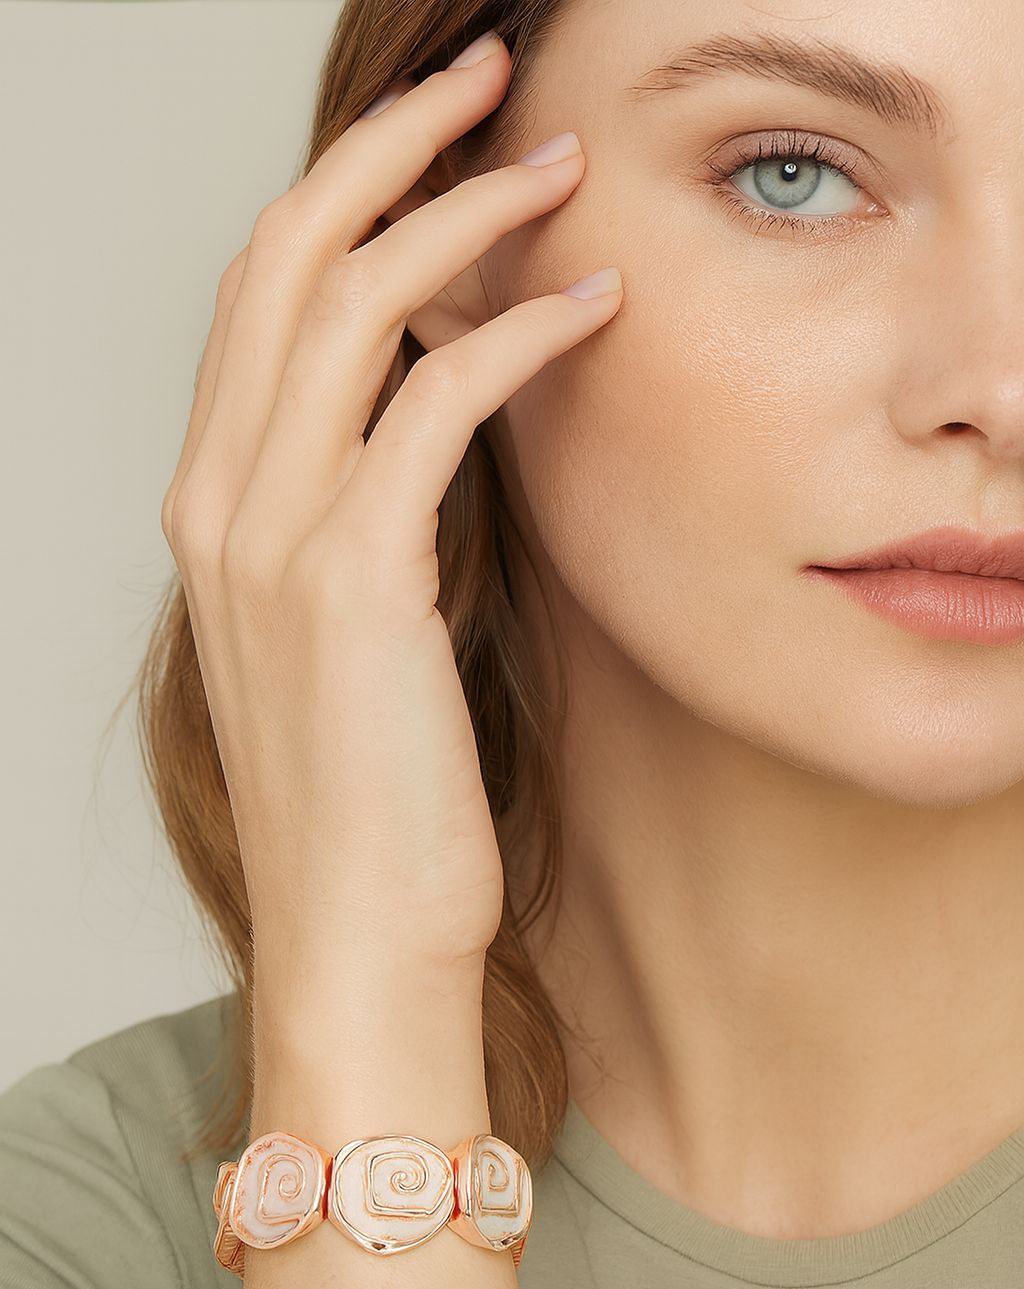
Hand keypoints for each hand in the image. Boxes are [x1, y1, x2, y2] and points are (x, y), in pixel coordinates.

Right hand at [159, 35, 622, 997]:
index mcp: (209, 507)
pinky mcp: (351, 579)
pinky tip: (587, 308)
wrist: (356, 933)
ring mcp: (270, 537)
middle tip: (492, 89)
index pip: (257, 298)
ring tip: (561, 171)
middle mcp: (216, 501)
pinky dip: (517, 334)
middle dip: (391, 149)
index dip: (345, 197)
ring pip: (352, 304)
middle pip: (287, 259)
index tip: (438, 145)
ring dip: (464, 213)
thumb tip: (435, 412)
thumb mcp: (344, 634)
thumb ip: (365, 513)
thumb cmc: (369, 797)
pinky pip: (435, 402)